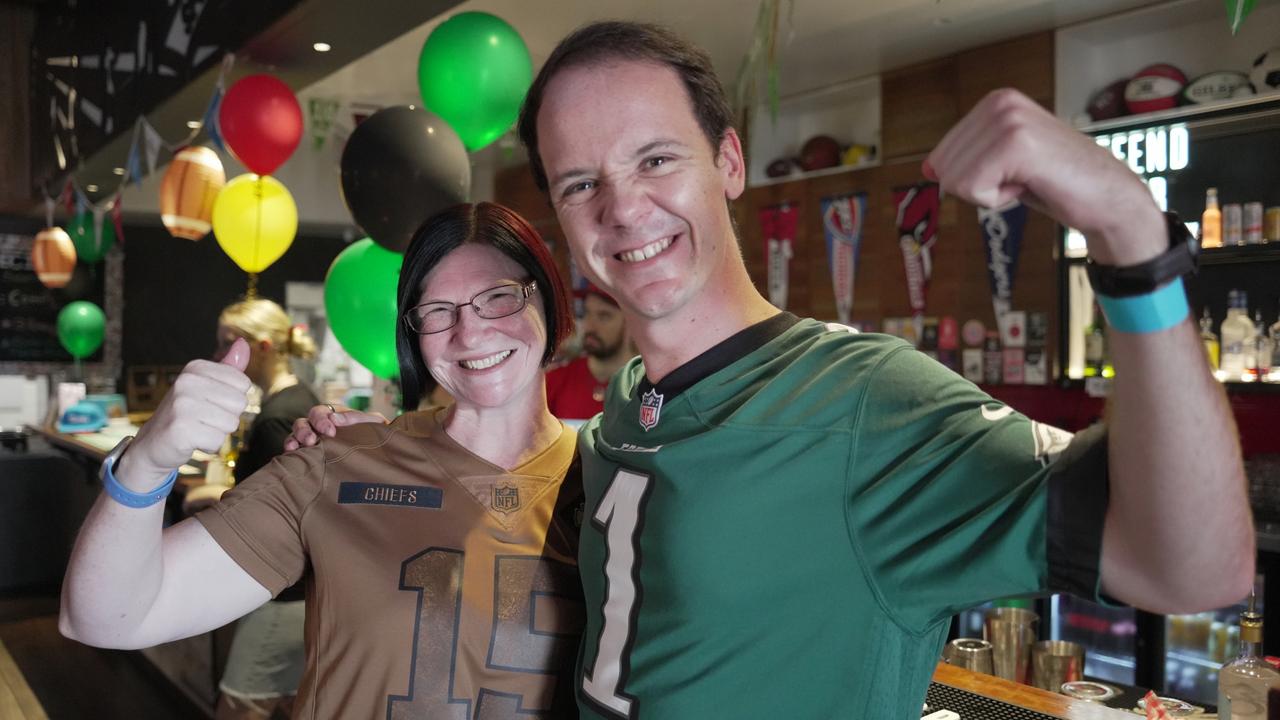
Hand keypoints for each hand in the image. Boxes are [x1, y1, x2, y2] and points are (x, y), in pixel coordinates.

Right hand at [120, 339, 251, 486]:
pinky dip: (209, 446)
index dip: (231, 400)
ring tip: (197, 429)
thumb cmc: (185, 414)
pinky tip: (191, 441)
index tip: (209, 403)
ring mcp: (181, 404)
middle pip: (240, 403)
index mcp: (195, 368)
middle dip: (227, 417)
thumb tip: (243, 342)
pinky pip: (217, 441)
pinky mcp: (180, 429)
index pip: (243, 383)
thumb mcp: (207, 385)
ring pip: (231, 424)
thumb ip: (228, 368)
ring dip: (218, 432)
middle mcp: (186, 381)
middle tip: (203, 419)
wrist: (153, 444)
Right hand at [283, 403, 387, 450]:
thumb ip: (356, 418)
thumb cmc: (372, 432)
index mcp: (332, 414)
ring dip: (294, 439)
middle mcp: (318, 425)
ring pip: (296, 435)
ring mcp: (311, 438)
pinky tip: (291, 454)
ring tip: (295, 447)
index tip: (330, 432)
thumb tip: (335, 419)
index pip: (320, 412)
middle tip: (310, 441)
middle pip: (303, 422)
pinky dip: (291, 450)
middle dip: (304, 430)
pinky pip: (295, 450)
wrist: (376, 451)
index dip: (322, 420)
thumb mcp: (370, 422)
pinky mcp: (309, 453)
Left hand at [923, 88, 1164, 265]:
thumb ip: (968, 158)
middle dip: (978, 187)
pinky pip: (974, 190)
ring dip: (989, 194)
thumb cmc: (1057, 182)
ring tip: (1027, 179)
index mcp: (993, 101)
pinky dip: (998, 200)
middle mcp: (999, 102)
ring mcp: (1008, 120)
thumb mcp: (1003, 163)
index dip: (972, 179)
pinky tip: (1030, 184)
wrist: (1106, 198)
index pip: (940, 156)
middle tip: (1021, 179)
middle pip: (944, 169)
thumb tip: (928, 168)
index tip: (1012, 173)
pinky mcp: (1016, 143)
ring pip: (955, 181)